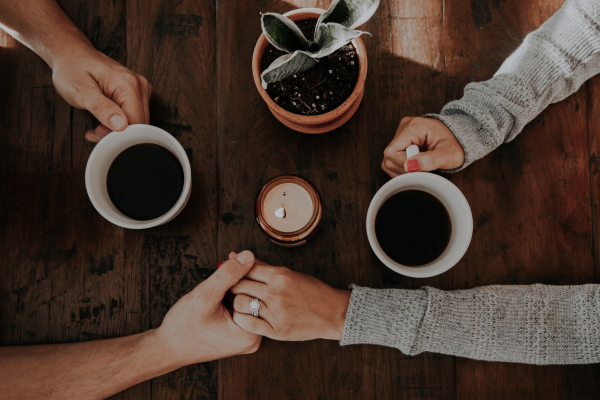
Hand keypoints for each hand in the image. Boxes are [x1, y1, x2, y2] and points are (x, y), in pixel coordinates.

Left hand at [50, 42, 150, 142]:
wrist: (72, 55)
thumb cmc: (72, 70)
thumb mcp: (81, 91)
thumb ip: (101, 108)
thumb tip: (120, 125)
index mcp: (129, 85)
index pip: (135, 123)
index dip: (118, 134)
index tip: (97, 132)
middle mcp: (139, 85)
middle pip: (139, 124)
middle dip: (118, 134)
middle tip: (95, 131)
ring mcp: (141, 88)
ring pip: (138, 122)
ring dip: (118, 130)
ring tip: (98, 125)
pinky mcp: (137, 93)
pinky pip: (135, 116)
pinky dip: (121, 123)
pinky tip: (106, 120)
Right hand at [151, 251, 261, 366]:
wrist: (169, 348)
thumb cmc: (183, 325)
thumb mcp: (205, 295)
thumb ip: (228, 274)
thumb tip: (249, 256)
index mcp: (250, 334)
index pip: (259, 292)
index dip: (247, 270)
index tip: (233, 257)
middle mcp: (253, 339)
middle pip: (256, 297)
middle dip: (243, 276)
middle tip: (229, 259)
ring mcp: (247, 339)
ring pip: (249, 301)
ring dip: (238, 285)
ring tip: (224, 274)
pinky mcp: (240, 336)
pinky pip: (243, 309)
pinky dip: (234, 295)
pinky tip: (223, 288)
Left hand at [230, 256, 350, 340]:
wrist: (332, 313)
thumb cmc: (311, 291)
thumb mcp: (288, 273)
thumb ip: (261, 266)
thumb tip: (236, 255)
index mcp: (280, 275)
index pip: (246, 269)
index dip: (235, 271)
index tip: (233, 275)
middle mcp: (277, 293)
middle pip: (239, 285)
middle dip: (233, 286)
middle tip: (234, 289)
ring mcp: (277, 313)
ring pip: (240, 304)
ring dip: (237, 302)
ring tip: (241, 303)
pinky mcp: (277, 330)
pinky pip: (248, 324)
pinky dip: (242, 319)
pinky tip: (246, 316)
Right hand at [381, 117, 464, 176]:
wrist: (459, 137)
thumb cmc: (456, 144)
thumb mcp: (448, 154)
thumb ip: (430, 160)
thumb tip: (409, 166)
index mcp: (414, 126)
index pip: (392, 152)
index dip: (404, 165)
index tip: (422, 167)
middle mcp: (404, 127)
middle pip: (389, 157)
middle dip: (405, 168)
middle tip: (424, 167)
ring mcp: (401, 132)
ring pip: (389, 160)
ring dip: (404, 169)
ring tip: (421, 165)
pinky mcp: (401, 140)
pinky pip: (393, 159)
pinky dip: (404, 166)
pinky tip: (416, 163)